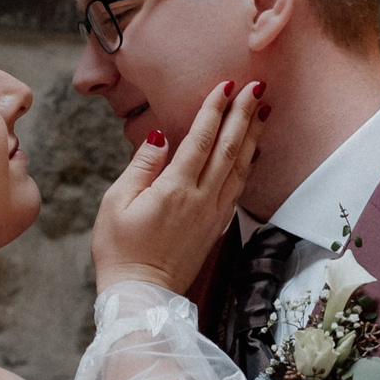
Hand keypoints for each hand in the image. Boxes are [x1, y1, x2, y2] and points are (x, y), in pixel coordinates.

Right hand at [91, 80, 264, 296]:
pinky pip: (238, 188)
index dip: (215, 110)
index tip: (226, 84)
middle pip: (229, 149)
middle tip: (257, 87)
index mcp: (175, 190)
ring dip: (252, 136)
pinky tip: (253, 150)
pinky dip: (248, 164)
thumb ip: (141, 166)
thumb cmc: (120, 249)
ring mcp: (213, 214)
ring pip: (240, 167)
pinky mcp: (217, 227)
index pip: (201, 140)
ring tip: (263, 110)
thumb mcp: (116, 202)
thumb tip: (161, 136)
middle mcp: (201, 199)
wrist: (142, 295)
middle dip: (243, 115)